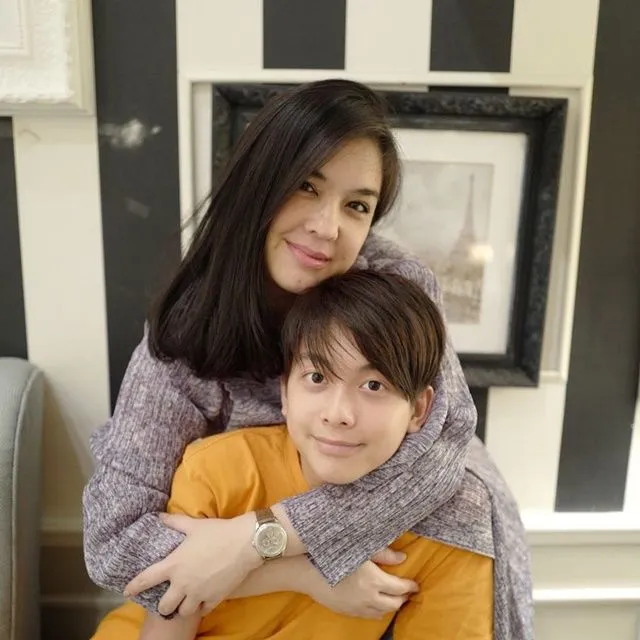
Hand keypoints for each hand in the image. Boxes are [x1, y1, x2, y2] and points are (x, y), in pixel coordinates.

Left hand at [124, 513, 261, 616]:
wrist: (245, 543)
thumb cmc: (218, 532)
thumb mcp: (194, 524)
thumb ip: (174, 522)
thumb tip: (159, 517)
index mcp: (174, 565)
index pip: (147, 579)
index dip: (134, 586)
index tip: (127, 591)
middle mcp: (183, 584)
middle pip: (165, 606)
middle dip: (164, 604)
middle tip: (168, 599)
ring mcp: (199, 594)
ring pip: (183, 612)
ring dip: (183, 607)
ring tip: (185, 601)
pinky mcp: (215, 598)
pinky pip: (203, 610)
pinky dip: (201, 606)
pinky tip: (203, 599)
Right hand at [305, 548, 418, 618]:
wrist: (309, 571)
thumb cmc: (335, 554)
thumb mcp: (361, 549)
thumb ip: (384, 554)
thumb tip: (402, 558)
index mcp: (374, 580)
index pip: (400, 588)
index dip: (410, 586)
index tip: (415, 583)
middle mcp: (369, 597)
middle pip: (394, 603)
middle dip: (403, 598)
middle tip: (405, 590)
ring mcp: (358, 607)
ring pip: (382, 612)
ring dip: (390, 605)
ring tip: (393, 596)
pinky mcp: (349, 612)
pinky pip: (369, 616)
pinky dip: (377, 610)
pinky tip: (376, 602)